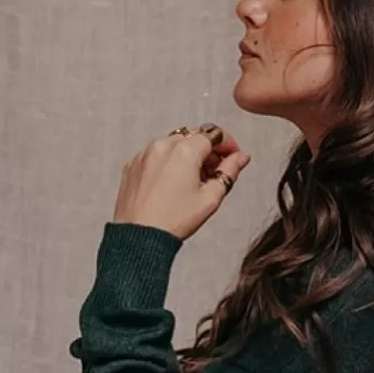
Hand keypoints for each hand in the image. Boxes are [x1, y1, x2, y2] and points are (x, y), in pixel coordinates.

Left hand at [111, 125, 251, 240]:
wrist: (139, 237)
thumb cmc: (172, 222)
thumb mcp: (210, 198)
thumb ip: (230, 172)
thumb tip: (241, 158)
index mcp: (184, 151)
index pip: (214, 134)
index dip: (227, 145)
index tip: (232, 156)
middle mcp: (163, 146)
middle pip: (193, 137)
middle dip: (207, 150)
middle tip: (214, 172)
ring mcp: (145, 154)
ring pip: (173, 143)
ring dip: (187, 155)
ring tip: (192, 181)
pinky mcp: (133, 164)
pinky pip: (155, 154)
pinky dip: (167, 162)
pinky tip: (172, 184)